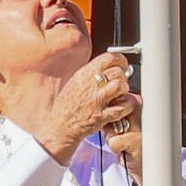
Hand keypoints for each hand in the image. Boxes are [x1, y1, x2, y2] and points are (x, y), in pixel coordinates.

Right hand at [31, 48, 134, 163]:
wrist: (59, 127)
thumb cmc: (67, 106)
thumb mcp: (75, 82)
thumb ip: (91, 73)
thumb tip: (109, 66)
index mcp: (83, 75)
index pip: (109, 58)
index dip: (120, 61)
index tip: (122, 66)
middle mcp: (90, 86)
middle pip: (117, 71)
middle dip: (123, 77)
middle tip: (120, 84)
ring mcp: (96, 101)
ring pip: (120, 86)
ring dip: (125, 91)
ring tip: (120, 96)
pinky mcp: (101, 117)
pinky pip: (122, 108)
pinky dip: (126, 107)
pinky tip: (122, 108)